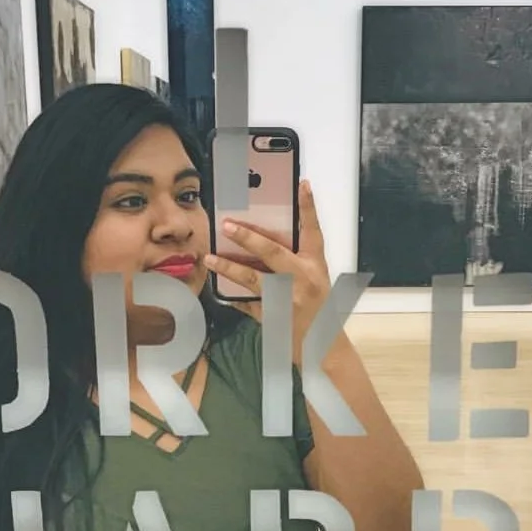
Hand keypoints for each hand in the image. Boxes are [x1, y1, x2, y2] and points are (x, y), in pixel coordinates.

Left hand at [207, 179, 329, 364]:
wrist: (321, 346)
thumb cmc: (318, 307)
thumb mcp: (314, 278)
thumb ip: (294, 258)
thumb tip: (263, 238)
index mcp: (314, 266)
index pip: (313, 231)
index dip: (309, 207)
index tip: (302, 184)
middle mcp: (302, 280)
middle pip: (273, 253)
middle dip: (249, 238)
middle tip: (228, 225)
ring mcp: (286, 300)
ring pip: (253, 279)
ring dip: (229, 268)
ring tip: (210, 258)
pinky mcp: (272, 317)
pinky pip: (247, 304)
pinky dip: (233, 297)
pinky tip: (217, 291)